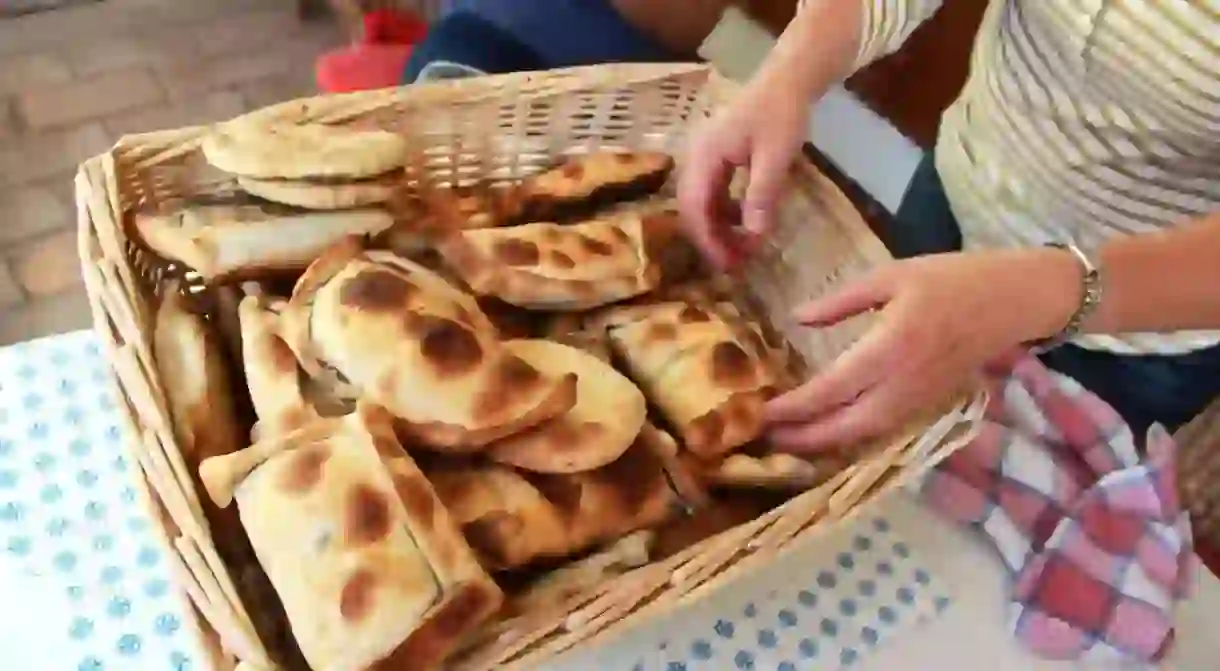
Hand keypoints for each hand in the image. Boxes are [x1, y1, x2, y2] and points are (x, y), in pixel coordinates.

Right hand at [677, 74, 811, 268]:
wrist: (787, 80)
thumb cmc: (782, 114)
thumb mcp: (776, 157)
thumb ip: (762, 195)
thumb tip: (754, 236)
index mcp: (704, 156)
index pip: (695, 208)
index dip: (708, 240)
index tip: (727, 265)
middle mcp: (696, 158)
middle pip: (692, 209)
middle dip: (711, 239)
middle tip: (735, 264)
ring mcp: (704, 157)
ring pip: (701, 203)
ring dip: (718, 228)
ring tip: (742, 249)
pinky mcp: (716, 158)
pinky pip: (713, 192)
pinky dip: (725, 212)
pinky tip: (745, 223)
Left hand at [764, 248, 1081, 450]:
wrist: (1015, 300)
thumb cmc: (951, 279)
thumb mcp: (890, 276)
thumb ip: (841, 302)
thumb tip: (797, 318)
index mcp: (891, 345)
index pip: (833, 388)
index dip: (795, 407)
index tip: (762, 412)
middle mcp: (905, 381)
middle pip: (847, 425)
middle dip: (804, 438)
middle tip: (765, 438)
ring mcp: (921, 397)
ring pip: (867, 434)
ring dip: (826, 443)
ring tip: (790, 441)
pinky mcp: (931, 403)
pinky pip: (886, 429)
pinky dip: (854, 437)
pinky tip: (831, 432)